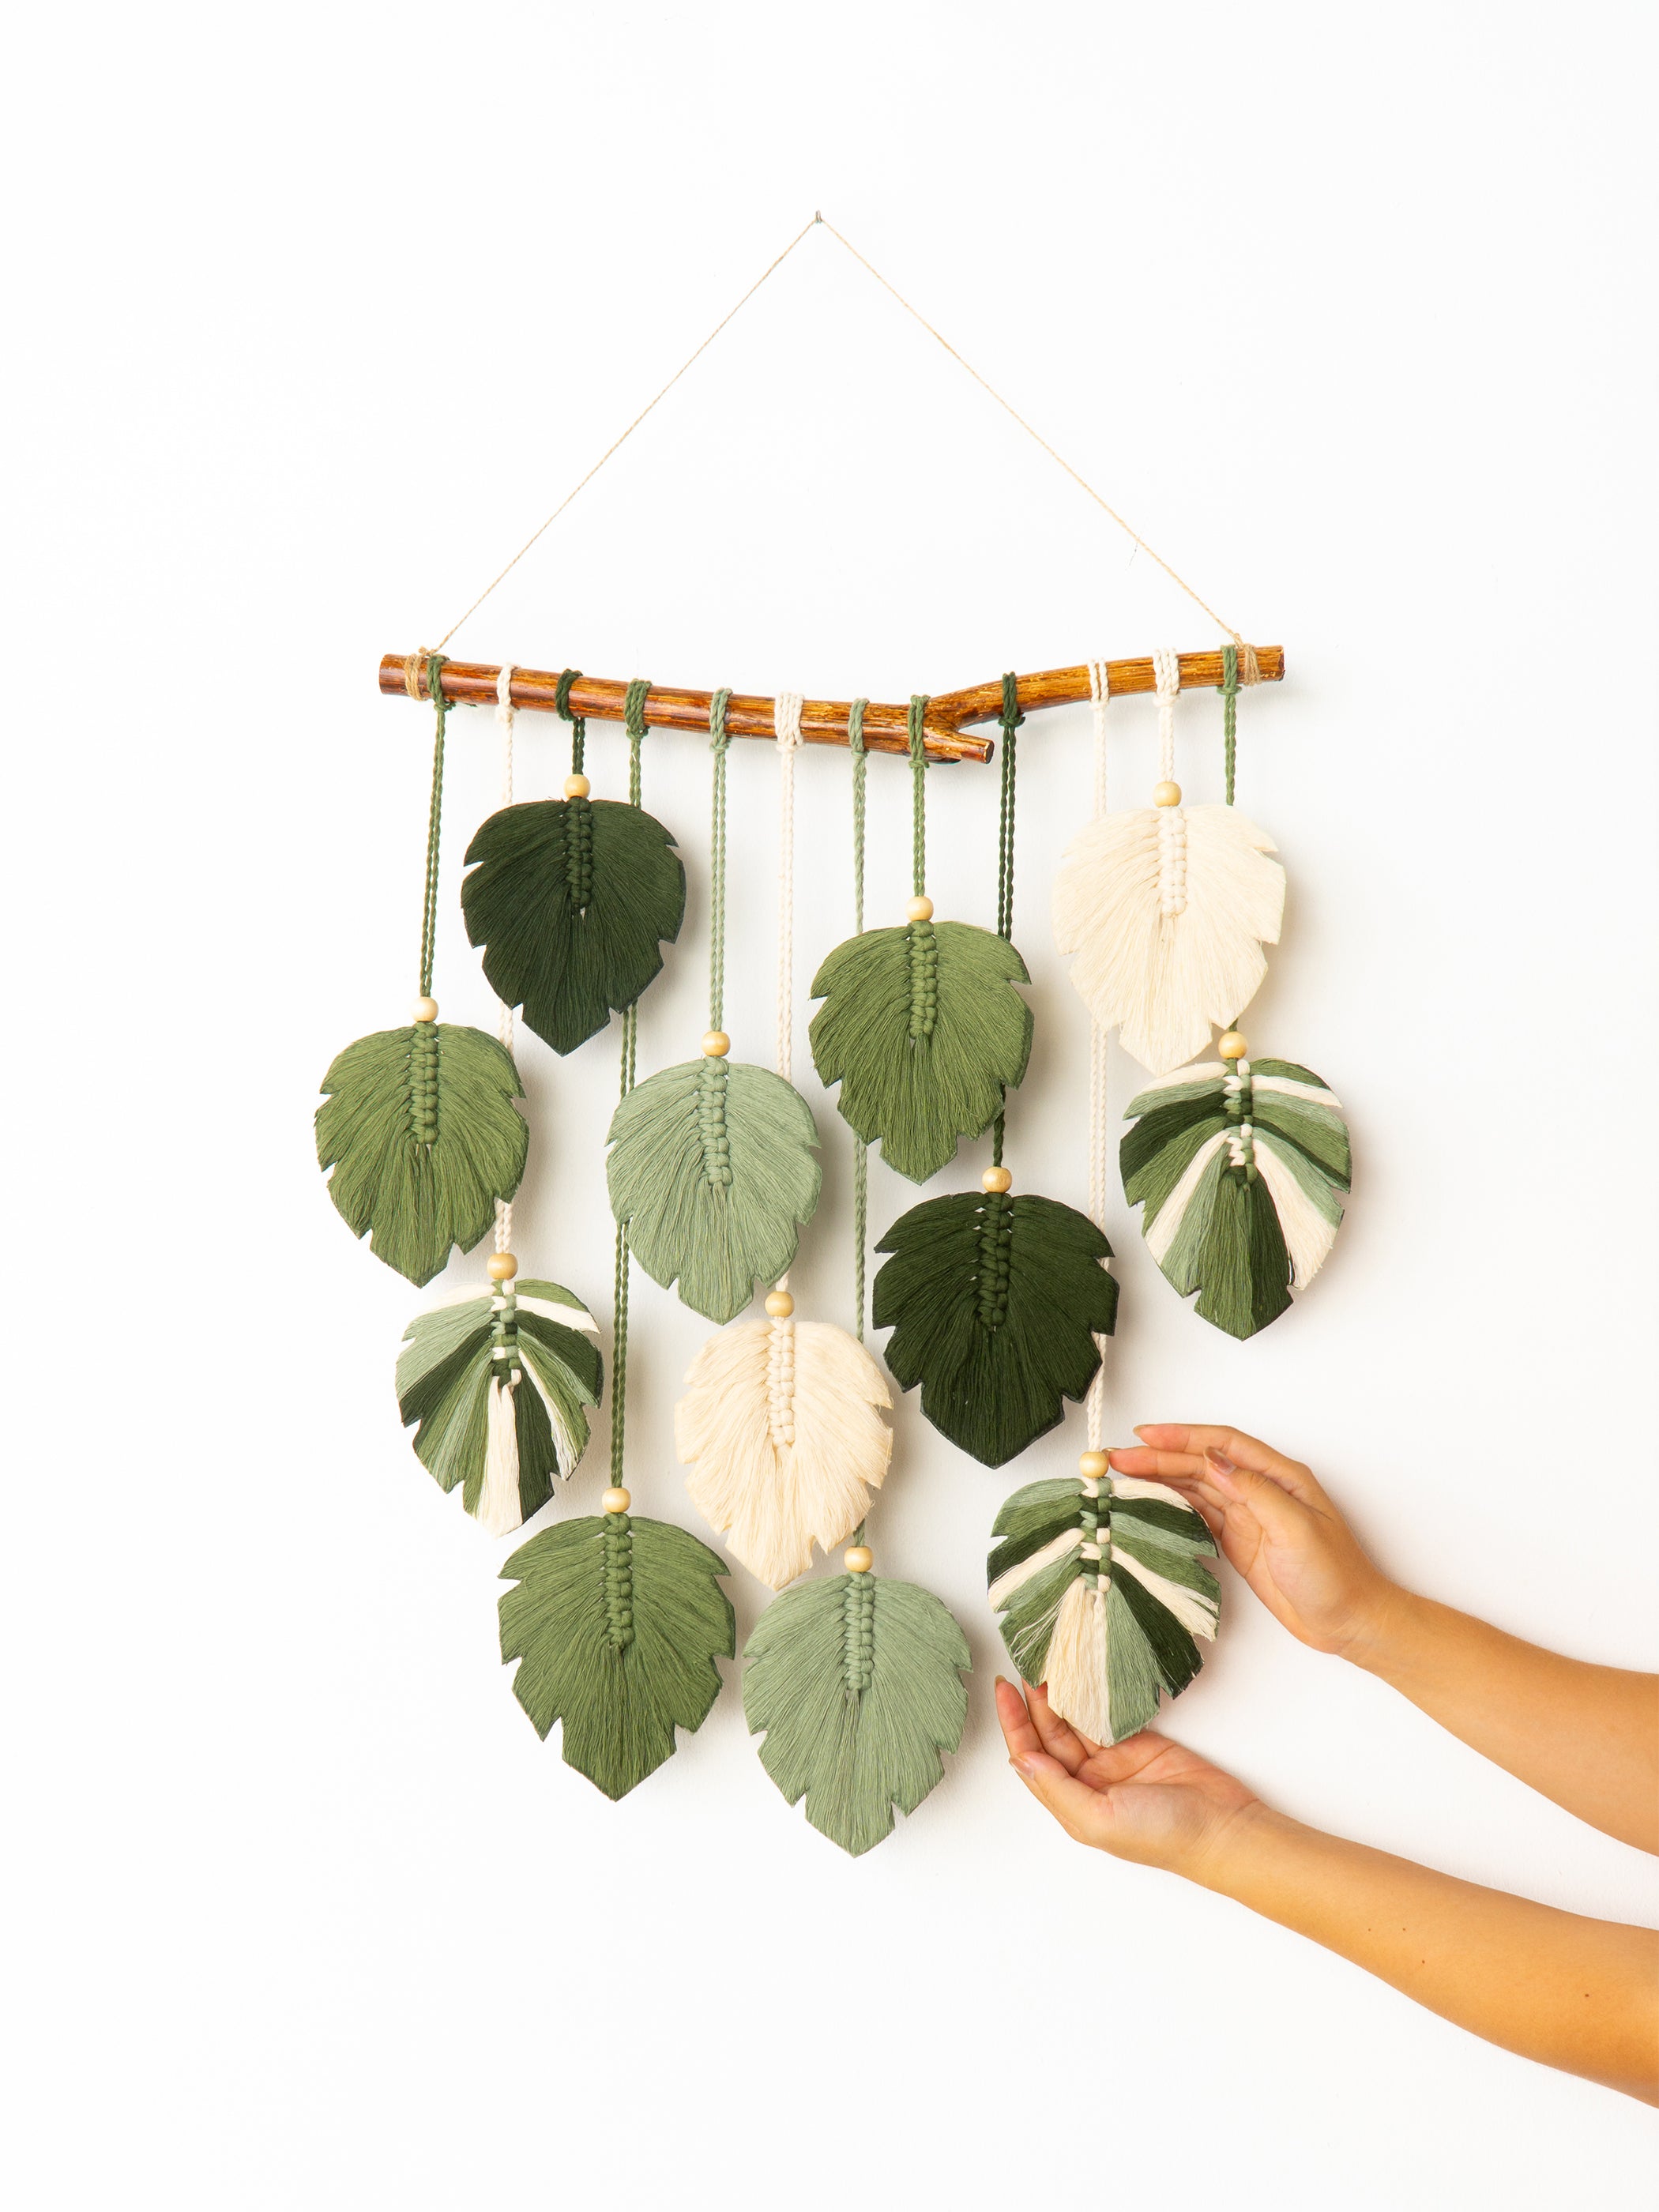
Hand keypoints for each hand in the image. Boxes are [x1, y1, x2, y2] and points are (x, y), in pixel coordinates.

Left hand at [995, 1677, 1258, 1876]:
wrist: (1222, 1828)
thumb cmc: (1162, 1835)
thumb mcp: (1099, 1820)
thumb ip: (1058, 1789)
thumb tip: (1021, 1759)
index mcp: (1071, 1804)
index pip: (1030, 1757)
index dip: (1013, 1724)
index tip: (1003, 1689)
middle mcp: (1086, 1782)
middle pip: (1047, 1735)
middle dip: (1032, 1702)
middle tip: (1025, 1663)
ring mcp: (1112, 1761)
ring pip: (1074, 1721)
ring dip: (1058, 1695)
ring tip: (1045, 1662)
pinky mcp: (1137, 1743)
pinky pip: (1104, 1714)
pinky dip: (1089, 1695)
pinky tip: (1077, 1674)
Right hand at [1110, 1424, 1400, 1661]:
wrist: (1348, 1621)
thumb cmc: (1336, 1575)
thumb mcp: (1297, 1527)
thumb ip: (1254, 1491)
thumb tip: (1213, 1461)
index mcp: (1279, 1476)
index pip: (1222, 1445)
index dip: (1182, 1436)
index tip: (1145, 1435)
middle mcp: (1261, 1489)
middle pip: (1201, 1463)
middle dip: (1158, 1457)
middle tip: (1117, 1459)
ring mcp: (1248, 1515)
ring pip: (1195, 1486)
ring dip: (1159, 1479)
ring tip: (1122, 1476)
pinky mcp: (1238, 1540)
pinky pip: (1198, 1514)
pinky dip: (1170, 1505)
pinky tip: (1148, 1501)